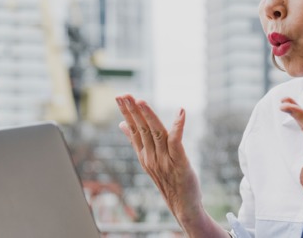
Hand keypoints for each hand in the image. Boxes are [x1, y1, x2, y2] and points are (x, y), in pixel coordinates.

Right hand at [115, 95, 203, 225]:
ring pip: (156, 133)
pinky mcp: (180, 163)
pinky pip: (177, 142)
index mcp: (144, 155)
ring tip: (141, 101)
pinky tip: (181, 111)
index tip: (119, 97)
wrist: (183, 206)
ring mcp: (165, 160)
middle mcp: (151, 157)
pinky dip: (178, 126)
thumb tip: (122, 125)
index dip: (127, 113)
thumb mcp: (150, 160)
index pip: (133, 130)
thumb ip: (137, 141)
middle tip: (124, 95)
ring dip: (148, 116)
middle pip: (141, 130)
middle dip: (132, 111)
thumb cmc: (169, 181)